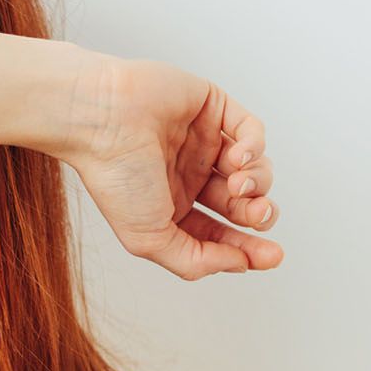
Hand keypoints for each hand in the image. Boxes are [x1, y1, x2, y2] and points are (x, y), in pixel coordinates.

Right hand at [59, 54, 282, 279]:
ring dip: (258, 181)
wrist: (99, 119)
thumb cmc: (115, 176)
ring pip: (254, 168)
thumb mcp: (148, 238)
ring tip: (238, 183)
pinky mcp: (212, 107)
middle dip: (258, 213)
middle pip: (244, 203)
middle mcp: (190, 175)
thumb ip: (194, 261)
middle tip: (256, 213)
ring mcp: (202, 141)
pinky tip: (238, 158)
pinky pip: (251, 130)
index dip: (249, 248)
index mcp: (172, 207)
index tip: (270, 257)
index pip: (220, 233)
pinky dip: (255, 147)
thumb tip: (240, 264)